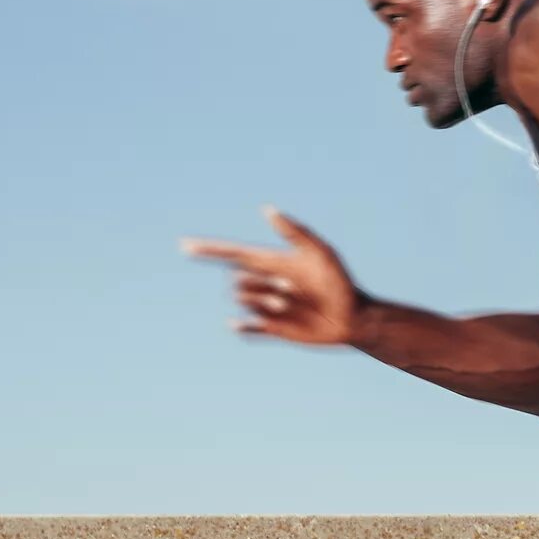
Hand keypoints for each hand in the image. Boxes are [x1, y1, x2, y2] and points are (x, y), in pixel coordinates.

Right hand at [180, 207, 363, 345]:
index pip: (233, 254)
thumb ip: (296, 232)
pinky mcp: (273, 329)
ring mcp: (268, 307)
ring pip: (243, 301)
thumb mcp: (322, 253)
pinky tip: (239, 324)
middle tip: (292, 289)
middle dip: (258, 283)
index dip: (209, 250)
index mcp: (273, 263)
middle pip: (238, 280)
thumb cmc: (341, 283)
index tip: (184, 245)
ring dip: (264, 301)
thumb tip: (267, 209)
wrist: (354, 319)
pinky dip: (243, 326)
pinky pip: (249, 328)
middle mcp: (266, 284)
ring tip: (292, 304)